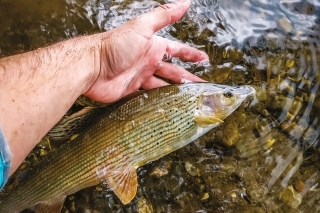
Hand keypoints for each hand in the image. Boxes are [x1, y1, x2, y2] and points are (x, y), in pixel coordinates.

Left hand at [84, 0, 208, 102]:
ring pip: (163, 85)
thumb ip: (164, 15)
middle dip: (187, 78)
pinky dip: (158, 101)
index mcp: (153, 46)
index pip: (177, 50)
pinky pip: (148, 96)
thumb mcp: (142, 27)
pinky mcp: (131, 91)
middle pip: (172, 71)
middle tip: (202, 87)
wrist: (91, 67)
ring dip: (175, 91)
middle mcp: (148, 61)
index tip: (204, 60)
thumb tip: (185, 2)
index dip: (190, 55)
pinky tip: (167, 105)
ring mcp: (140, 76)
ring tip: (189, 99)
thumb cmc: (115, 45)